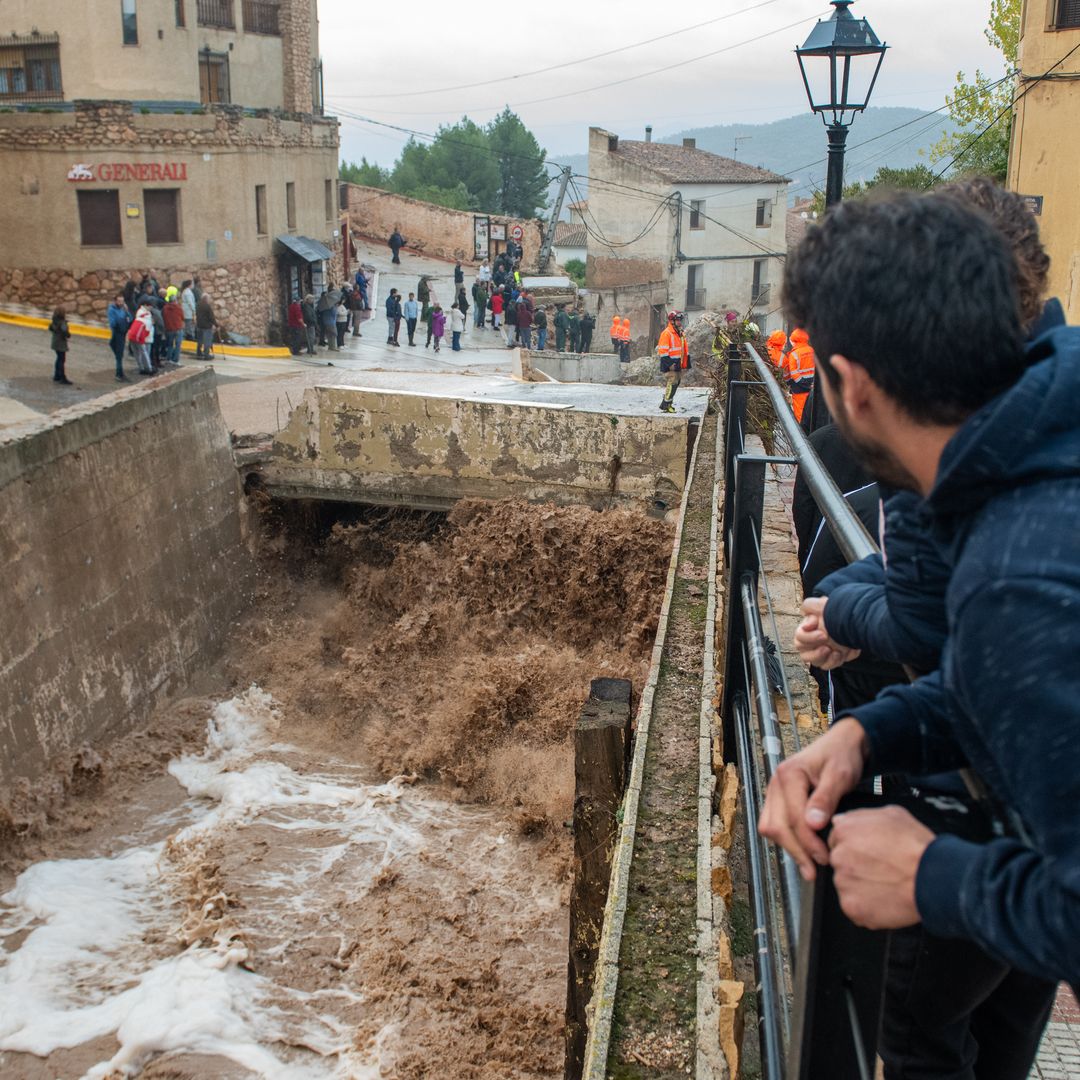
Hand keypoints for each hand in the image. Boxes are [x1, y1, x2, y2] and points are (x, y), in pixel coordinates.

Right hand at [758, 718, 867, 879]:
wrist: (842, 744)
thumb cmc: (842, 756)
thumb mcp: (840, 775)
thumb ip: (826, 798)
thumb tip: (813, 824)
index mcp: (788, 775)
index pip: (792, 817)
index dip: (808, 841)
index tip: (826, 858)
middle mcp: (775, 783)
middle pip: (775, 826)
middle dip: (795, 850)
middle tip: (815, 870)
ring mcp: (774, 792)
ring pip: (770, 827)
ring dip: (789, 848)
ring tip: (810, 866)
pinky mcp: (778, 800)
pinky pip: (775, 824)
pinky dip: (787, 840)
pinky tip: (805, 852)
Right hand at [795, 597, 860, 669]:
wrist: (854, 620)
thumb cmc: (835, 612)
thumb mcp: (822, 604)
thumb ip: (809, 606)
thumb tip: (806, 620)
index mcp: (805, 631)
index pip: (799, 638)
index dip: (809, 638)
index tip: (823, 634)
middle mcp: (810, 644)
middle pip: (805, 655)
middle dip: (816, 653)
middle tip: (827, 647)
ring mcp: (820, 653)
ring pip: (816, 663)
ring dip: (825, 659)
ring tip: (835, 653)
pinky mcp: (831, 660)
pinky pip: (829, 666)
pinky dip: (836, 661)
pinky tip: (842, 653)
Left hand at [829, 807, 934, 928]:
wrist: (932, 879)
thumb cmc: (917, 848)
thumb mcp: (891, 814)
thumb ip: (862, 816)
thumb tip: (848, 820)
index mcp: (845, 830)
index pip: (838, 839)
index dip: (855, 847)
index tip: (868, 854)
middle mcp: (839, 856)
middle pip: (840, 862)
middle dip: (856, 866)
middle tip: (880, 869)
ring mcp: (844, 883)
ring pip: (847, 885)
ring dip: (861, 886)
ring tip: (886, 884)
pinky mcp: (852, 906)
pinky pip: (854, 906)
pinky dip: (867, 906)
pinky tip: (885, 898)